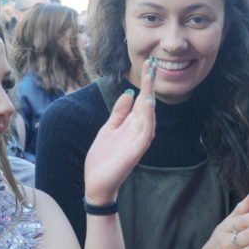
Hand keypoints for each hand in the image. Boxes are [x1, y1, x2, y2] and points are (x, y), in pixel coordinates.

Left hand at [84, 59, 155, 204]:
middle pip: (146, 104)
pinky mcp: (137, 151)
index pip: (140, 100)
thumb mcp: (108, 129)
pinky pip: (146, 132)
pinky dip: (148, 118)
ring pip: (149, 116)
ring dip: (150, 97)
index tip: (148, 64)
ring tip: (150, 79)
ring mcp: (138, 141)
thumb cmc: (102, 159)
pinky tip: (147, 104)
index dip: (144, 83)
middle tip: (152, 64)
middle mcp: (138, 131)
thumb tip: (128, 93)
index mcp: (131, 125)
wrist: (96, 183)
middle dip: (149, 85)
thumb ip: (119, 113)